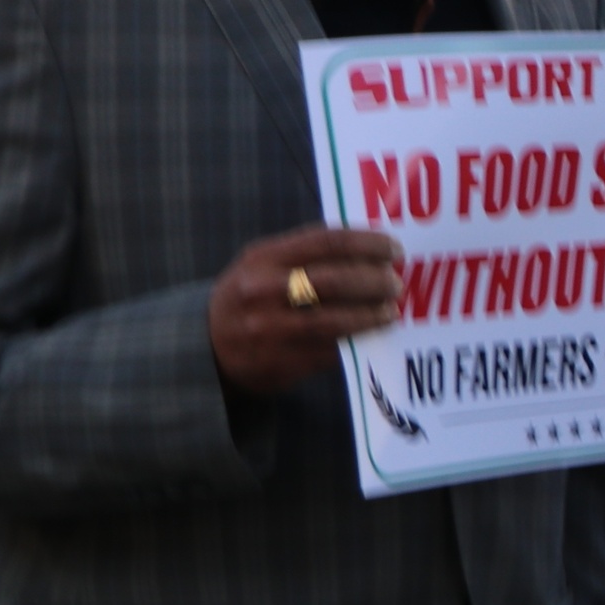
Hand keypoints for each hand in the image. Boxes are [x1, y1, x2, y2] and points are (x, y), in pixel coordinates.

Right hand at [210, 227, 403, 398]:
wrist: (208, 347)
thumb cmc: (251, 297)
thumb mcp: (264, 265)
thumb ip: (309, 254)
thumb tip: (373, 252)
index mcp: (263, 258)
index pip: (326, 242)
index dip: (368, 244)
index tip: (393, 249)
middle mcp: (263, 291)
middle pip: (334, 281)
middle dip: (374, 281)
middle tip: (396, 283)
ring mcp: (270, 329)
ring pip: (334, 321)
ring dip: (371, 315)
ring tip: (390, 312)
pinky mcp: (281, 362)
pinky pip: (330, 351)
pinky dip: (357, 342)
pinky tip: (372, 336)